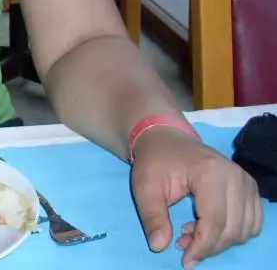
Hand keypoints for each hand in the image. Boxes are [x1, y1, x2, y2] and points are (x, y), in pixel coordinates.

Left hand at [131, 126, 262, 267]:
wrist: (166, 138)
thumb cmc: (155, 161)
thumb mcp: (144, 186)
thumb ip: (152, 216)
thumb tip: (159, 246)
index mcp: (209, 172)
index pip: (215, 221)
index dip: (202, 247)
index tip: (185, 260)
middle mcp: (235, 176)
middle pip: (232, 229)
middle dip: (208, 245)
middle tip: (182, 242)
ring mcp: (246, 182)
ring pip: (244, 230)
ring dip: (220, 240)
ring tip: (191, 231)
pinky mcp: (250, 188)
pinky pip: (251, 223)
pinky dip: (232, 232)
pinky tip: (207, 225)